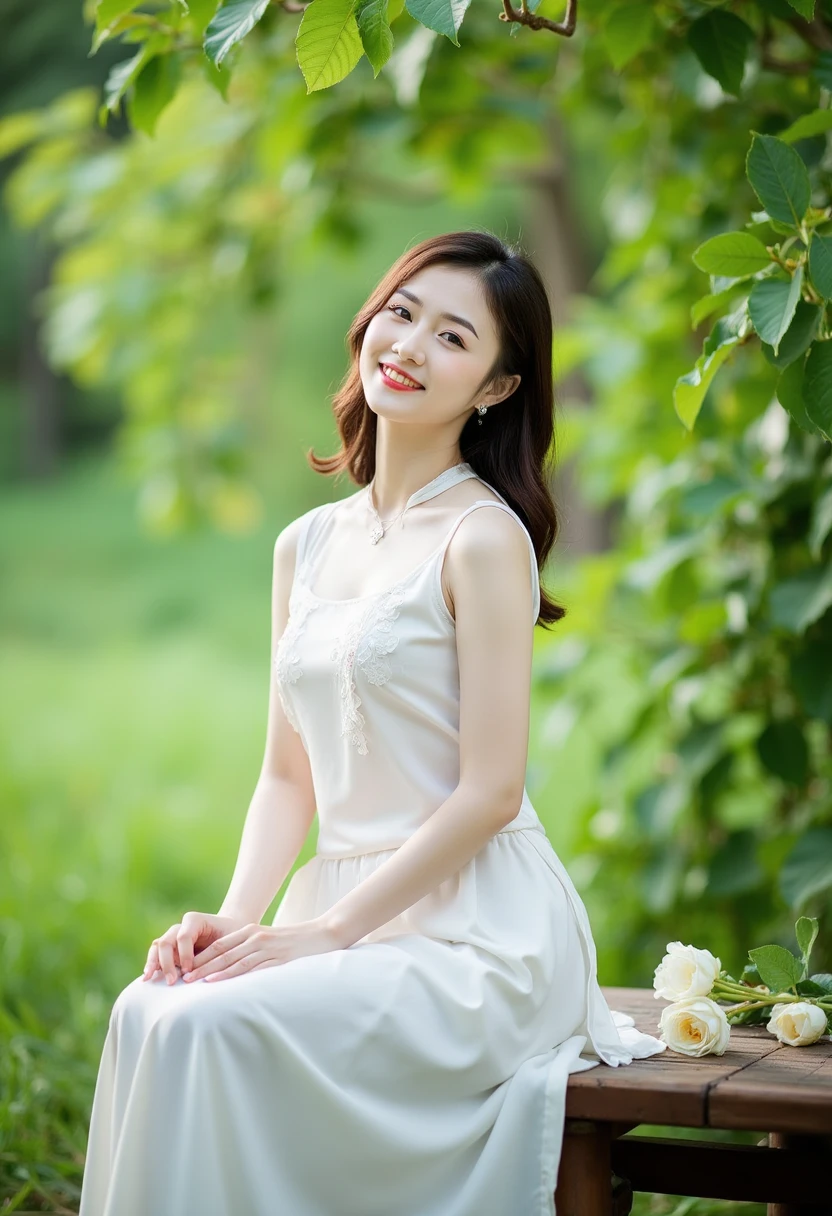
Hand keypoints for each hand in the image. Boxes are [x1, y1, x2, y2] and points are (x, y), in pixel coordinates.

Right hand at [142, 911, 249, 984]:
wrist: (230, 933)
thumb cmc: (233, 935)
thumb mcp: (232, 939)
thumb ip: (223, 949)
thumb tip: (218, 966)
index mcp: (195, 920)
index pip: (183, 936)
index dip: (184, 954)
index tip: (189, 970)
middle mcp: (180, 927)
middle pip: (166, 941)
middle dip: (166, 962)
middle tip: (171, 981)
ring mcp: (173, 937)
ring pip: (157, 946)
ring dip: (153, 962)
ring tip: (149, 978)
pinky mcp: (170, 949)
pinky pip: (156, 954)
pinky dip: (152, 964)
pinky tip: (147, 978)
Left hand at [182, 917, 343, 982]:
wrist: (324, 934)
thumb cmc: (296, 941)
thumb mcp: (269, 942)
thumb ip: (251, 950)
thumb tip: (232, 967)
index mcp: (250, 931)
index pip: (219, 945)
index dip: (200, 957)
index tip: (184, 968)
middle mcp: (255, 937)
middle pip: (221, 953)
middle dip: (199, 966)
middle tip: (181, 978)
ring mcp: (266, 947)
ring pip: (232, 960)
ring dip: (211, 971)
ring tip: (194, 982)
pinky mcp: (276, 958)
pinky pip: (250, 968)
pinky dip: (231, 975)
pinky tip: (219, 982)